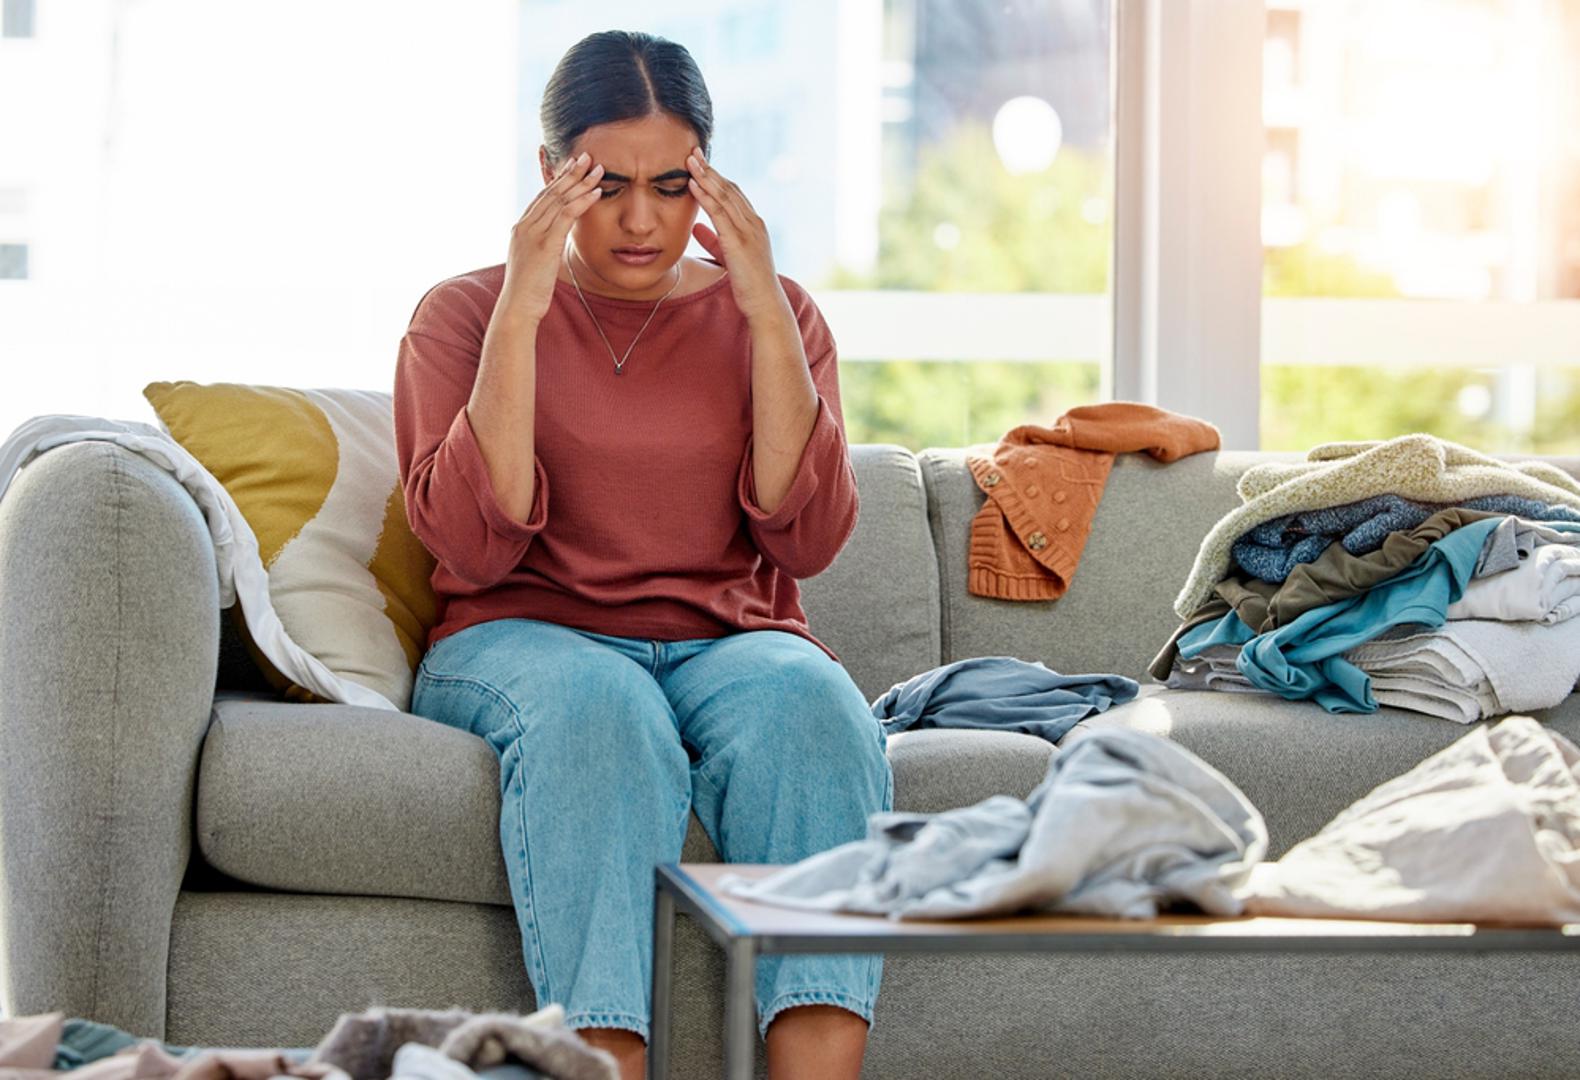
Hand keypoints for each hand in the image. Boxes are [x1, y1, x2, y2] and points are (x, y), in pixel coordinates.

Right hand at [499, 151, 604, 325]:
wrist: (517, 309)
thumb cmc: (527, 294)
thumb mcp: (534, 265)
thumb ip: (542, 249)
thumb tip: (551, 246)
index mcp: (521, 229)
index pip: (542, 198)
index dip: (559, 180)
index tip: (573, 167)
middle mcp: (525, 226)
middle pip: (551, 192)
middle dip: (571, 173)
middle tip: (588, 156)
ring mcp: (533, 233)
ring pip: (560, 199)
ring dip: (581, 182)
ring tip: (598, 168)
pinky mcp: (545, 244)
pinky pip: (566, 215)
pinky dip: (583, 201)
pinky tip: (597, 192)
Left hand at [686, 148, 789, 322]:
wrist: (765, 304)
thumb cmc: (749, 285)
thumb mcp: (728, 258)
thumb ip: (713, 240)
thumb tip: (695, 227)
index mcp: (753, 225)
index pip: (734, 194)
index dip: (716, 177)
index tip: (700, 164)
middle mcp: (753, 222)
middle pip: (729, 188)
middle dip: (710, 169)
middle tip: (693, 152)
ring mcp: (748, 230)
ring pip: (724, 196)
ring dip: (705, 176)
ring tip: (689, 161)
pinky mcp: (739, 241)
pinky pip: (719, 213)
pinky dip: (706, 196)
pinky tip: (694, 184)